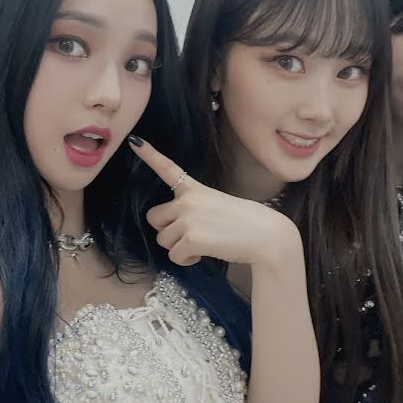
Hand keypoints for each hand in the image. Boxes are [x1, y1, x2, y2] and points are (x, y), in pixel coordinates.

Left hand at [128, 136, 301, 267]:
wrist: (267, 236)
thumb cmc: (245, 224)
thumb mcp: (217, 204)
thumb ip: (194, 209)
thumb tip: (177, 229)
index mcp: (195, 189)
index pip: (167, 168)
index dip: (149, 155)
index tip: (134, 141)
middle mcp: (187, 200)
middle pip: (154, 219)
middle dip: (167, 231)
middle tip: (189, 235)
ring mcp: (187, 218)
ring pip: (163, 240)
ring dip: (179, 247)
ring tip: (203, 243)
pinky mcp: (190, 238)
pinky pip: (174, 256)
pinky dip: (187, 260)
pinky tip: (204, 253)